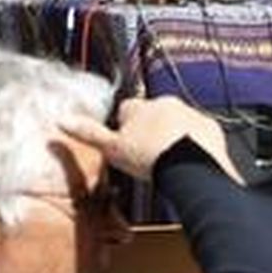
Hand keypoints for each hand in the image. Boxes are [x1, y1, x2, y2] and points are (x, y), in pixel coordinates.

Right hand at [60, 97, 242, 183]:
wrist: (190, 168)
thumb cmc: (150, 159)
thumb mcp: (112, 149)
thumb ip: (88, 134)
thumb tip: (61, 121)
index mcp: (141, 107)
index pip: (127, 110)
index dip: (124, 127)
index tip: (126, 144)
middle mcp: (166, 104)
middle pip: (153, 114)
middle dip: (150, 129)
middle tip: (146, 155)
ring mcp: (191, 115)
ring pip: (177, 123)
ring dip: (172, 136)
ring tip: (168, 162)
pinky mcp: (211, 129)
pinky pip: (200, 134)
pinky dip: (194, 144)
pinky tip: (188, 162)